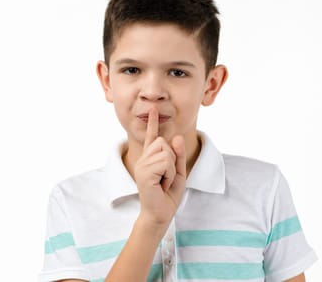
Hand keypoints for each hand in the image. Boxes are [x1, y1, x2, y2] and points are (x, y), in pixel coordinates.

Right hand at [133, 106, 186, 227]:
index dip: (152, 122)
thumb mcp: (179, 172)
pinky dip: (170, 175)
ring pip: (166, 153)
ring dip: (172, 170)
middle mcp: (144, 159)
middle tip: (167, 178)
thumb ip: (179, 155)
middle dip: (173, 160)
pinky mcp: (144, 172)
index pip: (152, 137)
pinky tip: (162, 185)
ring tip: (164, 182)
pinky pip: (165, 163)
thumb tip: (176, 137)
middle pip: (164, 143)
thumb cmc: (168, 195)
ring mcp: (142, 165)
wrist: (161, 214)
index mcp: (150, 158)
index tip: (153, 109)